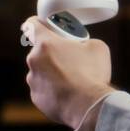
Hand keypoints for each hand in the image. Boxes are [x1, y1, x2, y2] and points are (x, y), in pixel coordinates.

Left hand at [22, 16, 114, 130]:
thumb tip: (83, 47)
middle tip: (71, 61)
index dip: (37, 23)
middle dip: (53, 54)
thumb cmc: (92, 75)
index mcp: (46, 43)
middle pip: (40, 52)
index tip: (41, 27)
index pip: (32, 25)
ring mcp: (33, 80)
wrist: (88, 107)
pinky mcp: (36, 98)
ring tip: (73, 81)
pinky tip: (69, 94)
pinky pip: (43, 89)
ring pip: (41, 72)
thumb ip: (85, 41)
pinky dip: (53, 91)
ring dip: (53, 74)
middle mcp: (34, 60)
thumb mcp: (97, 47)